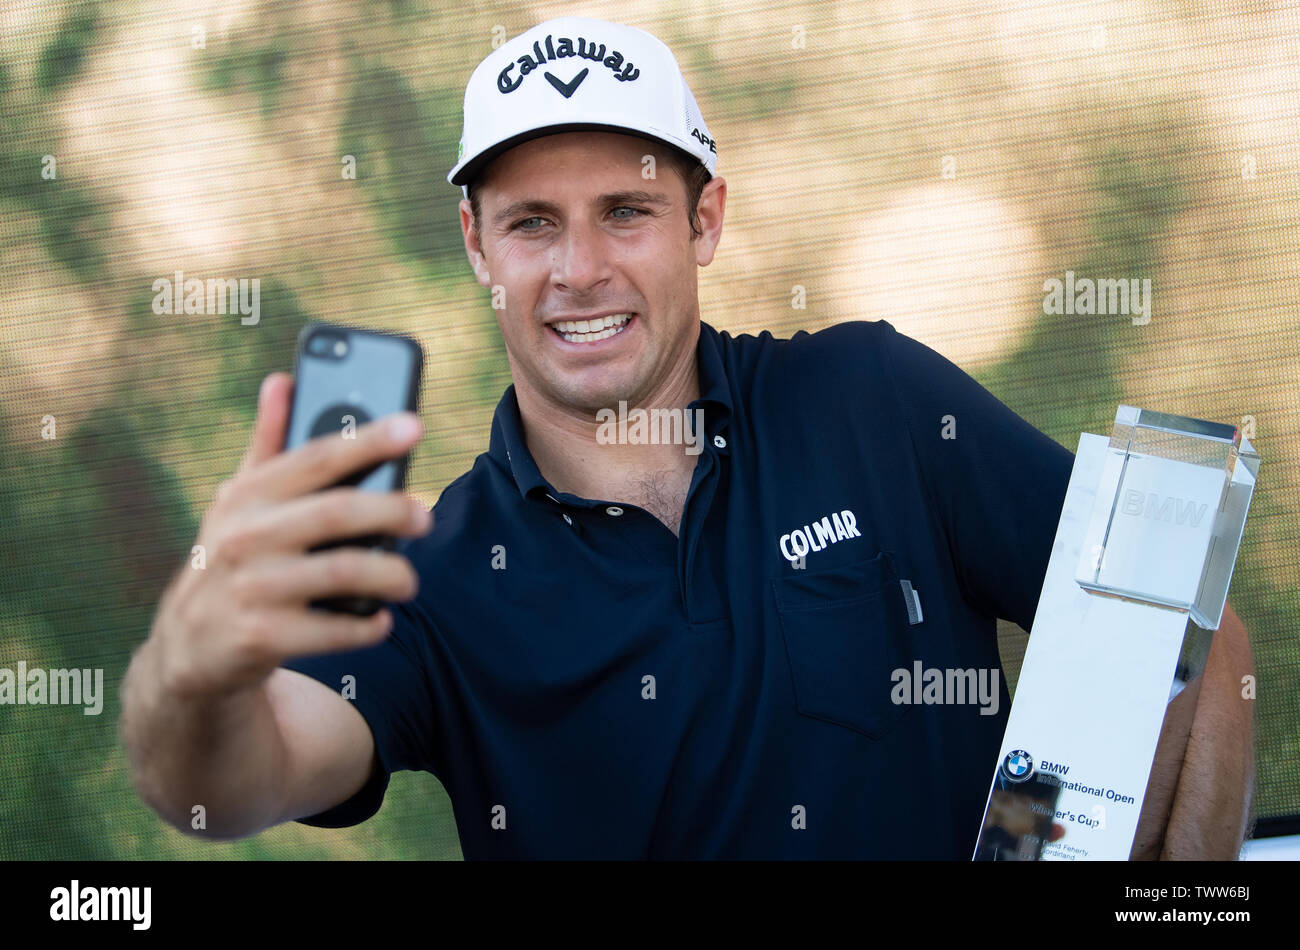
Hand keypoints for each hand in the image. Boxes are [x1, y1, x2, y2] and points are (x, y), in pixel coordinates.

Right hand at [148, 372, 431, 701]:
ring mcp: (252, 588)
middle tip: (425, 518)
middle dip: (392, 511)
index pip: (317, 457)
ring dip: (389, 574)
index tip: (414, 426)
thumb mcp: (238, 502)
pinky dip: (367, 624)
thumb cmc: (232, 559)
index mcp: (246, 495)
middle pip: (338, 512)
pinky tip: (380, 619)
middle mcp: (244, 536)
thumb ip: (268, 444)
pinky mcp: (261, 637)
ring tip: (407, 581)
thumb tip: (282, 379)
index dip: (369, 439)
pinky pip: (333, 629)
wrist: (186, 648)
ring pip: (343, 571)